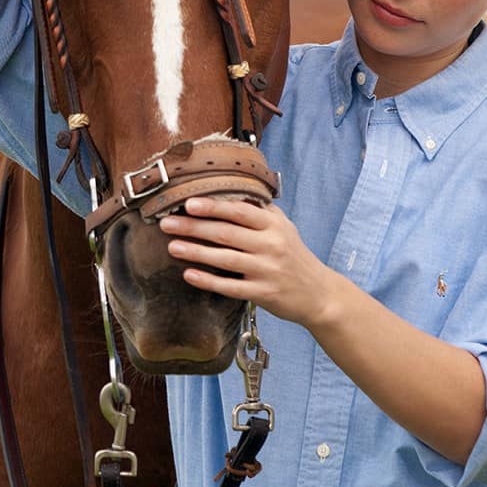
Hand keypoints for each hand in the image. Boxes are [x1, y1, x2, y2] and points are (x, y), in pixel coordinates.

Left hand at [159, 198, 335, 325]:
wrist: (318, 293)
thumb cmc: (294, 255)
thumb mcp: (284, 227)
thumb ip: (259, 211)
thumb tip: (228, 192)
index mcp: (274, 225)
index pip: (240, 211)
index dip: (213, 206)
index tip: (188, 202)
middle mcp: (272, 245)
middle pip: (226, 233)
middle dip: (194, 227)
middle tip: (167, 223)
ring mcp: (267, 271)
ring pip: (225, 259)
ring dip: (196, 252)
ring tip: (171, 246)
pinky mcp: (264, 294)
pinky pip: (231, 287)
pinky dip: (208, 281)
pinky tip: (189, 275)